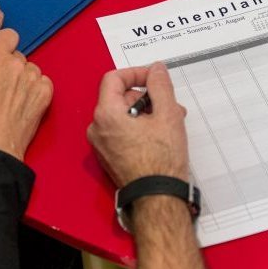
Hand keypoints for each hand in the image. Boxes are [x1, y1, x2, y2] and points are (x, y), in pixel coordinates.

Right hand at [0, 29, 52, 160]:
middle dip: (14, 68)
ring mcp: (33, 78)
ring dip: (26, 80)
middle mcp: (17, 64)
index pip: (9, 35)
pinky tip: (27, 104)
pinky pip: (44, 83)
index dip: (6, 44)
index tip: (4, 53)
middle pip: (20, 57)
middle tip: (6, 86)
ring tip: (16, 99)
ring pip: (32, 70)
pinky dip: (38, 91)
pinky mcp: (46, 93)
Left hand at [87, 63, 188, 187]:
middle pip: (118, 97)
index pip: (114, 78)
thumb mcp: (167, 115)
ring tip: (169, 121)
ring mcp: (101, 144)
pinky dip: (138, 127)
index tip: (154, 77)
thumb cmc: (159, 162)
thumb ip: (160, 85)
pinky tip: (160, 135)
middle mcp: (97, 128)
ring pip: (122, 115)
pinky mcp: (109, 156)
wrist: (156, 198)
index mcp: (106, 114)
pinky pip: (121, 132)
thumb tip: (156, 70)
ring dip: (145, 113)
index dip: (136, 73)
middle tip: (168, 103)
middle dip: (146, 97)